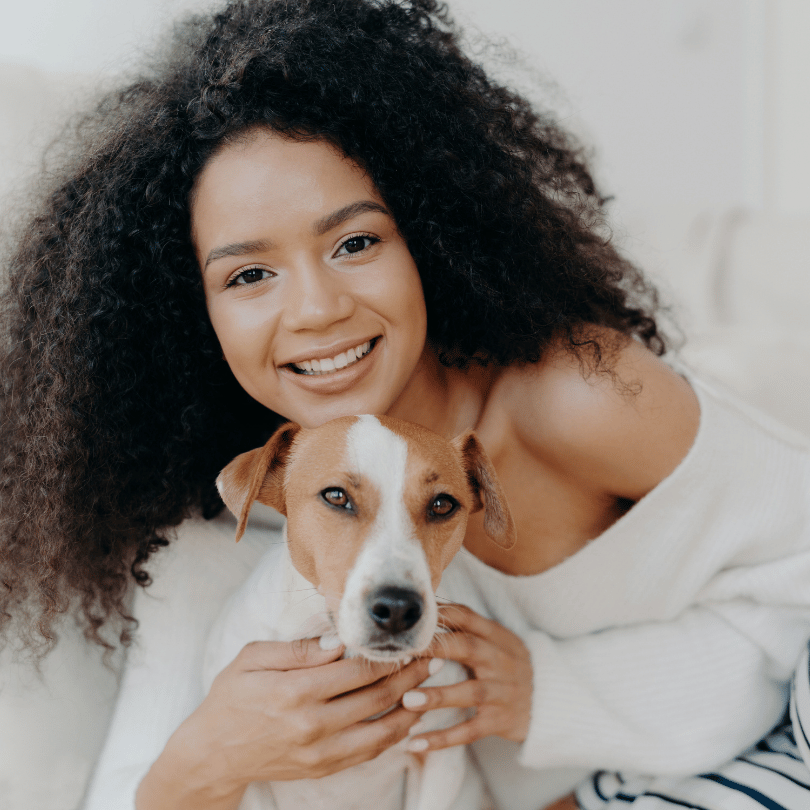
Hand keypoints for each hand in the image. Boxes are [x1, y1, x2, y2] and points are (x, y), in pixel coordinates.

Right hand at [137, 638, 431, 809]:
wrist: (213, 753)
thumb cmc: (231, 697)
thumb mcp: (252, 659)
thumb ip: (297, 650)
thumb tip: (338, 641)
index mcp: (295, 691)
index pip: (356, 670)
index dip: (387, 656)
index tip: (408, 642)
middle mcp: (312, 724)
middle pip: (375, 697)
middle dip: (408, 677)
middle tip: (433, 659)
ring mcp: (320, 751)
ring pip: (379, 729)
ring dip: (409, 708)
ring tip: (429, 688)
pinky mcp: (323, 768)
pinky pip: (368, 752)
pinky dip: (393, 736)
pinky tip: (406, 719)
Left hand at [402, 604, 532, 751]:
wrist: (551, 702)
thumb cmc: (509, 665)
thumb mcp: (497, 640)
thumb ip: (467, 625)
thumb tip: (428, 606)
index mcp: (496, 635)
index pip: (466, 616)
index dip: (439, 614)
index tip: (409, 620)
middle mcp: (500, 660)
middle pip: (466, 647)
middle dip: (433, 648)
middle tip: (401, 654)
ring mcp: (502, 691)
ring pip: (469, 692)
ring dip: (437, 696)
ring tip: (407, 700)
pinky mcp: (500, 720)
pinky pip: (470, 730)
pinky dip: (443, 738)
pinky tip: (416, 743)